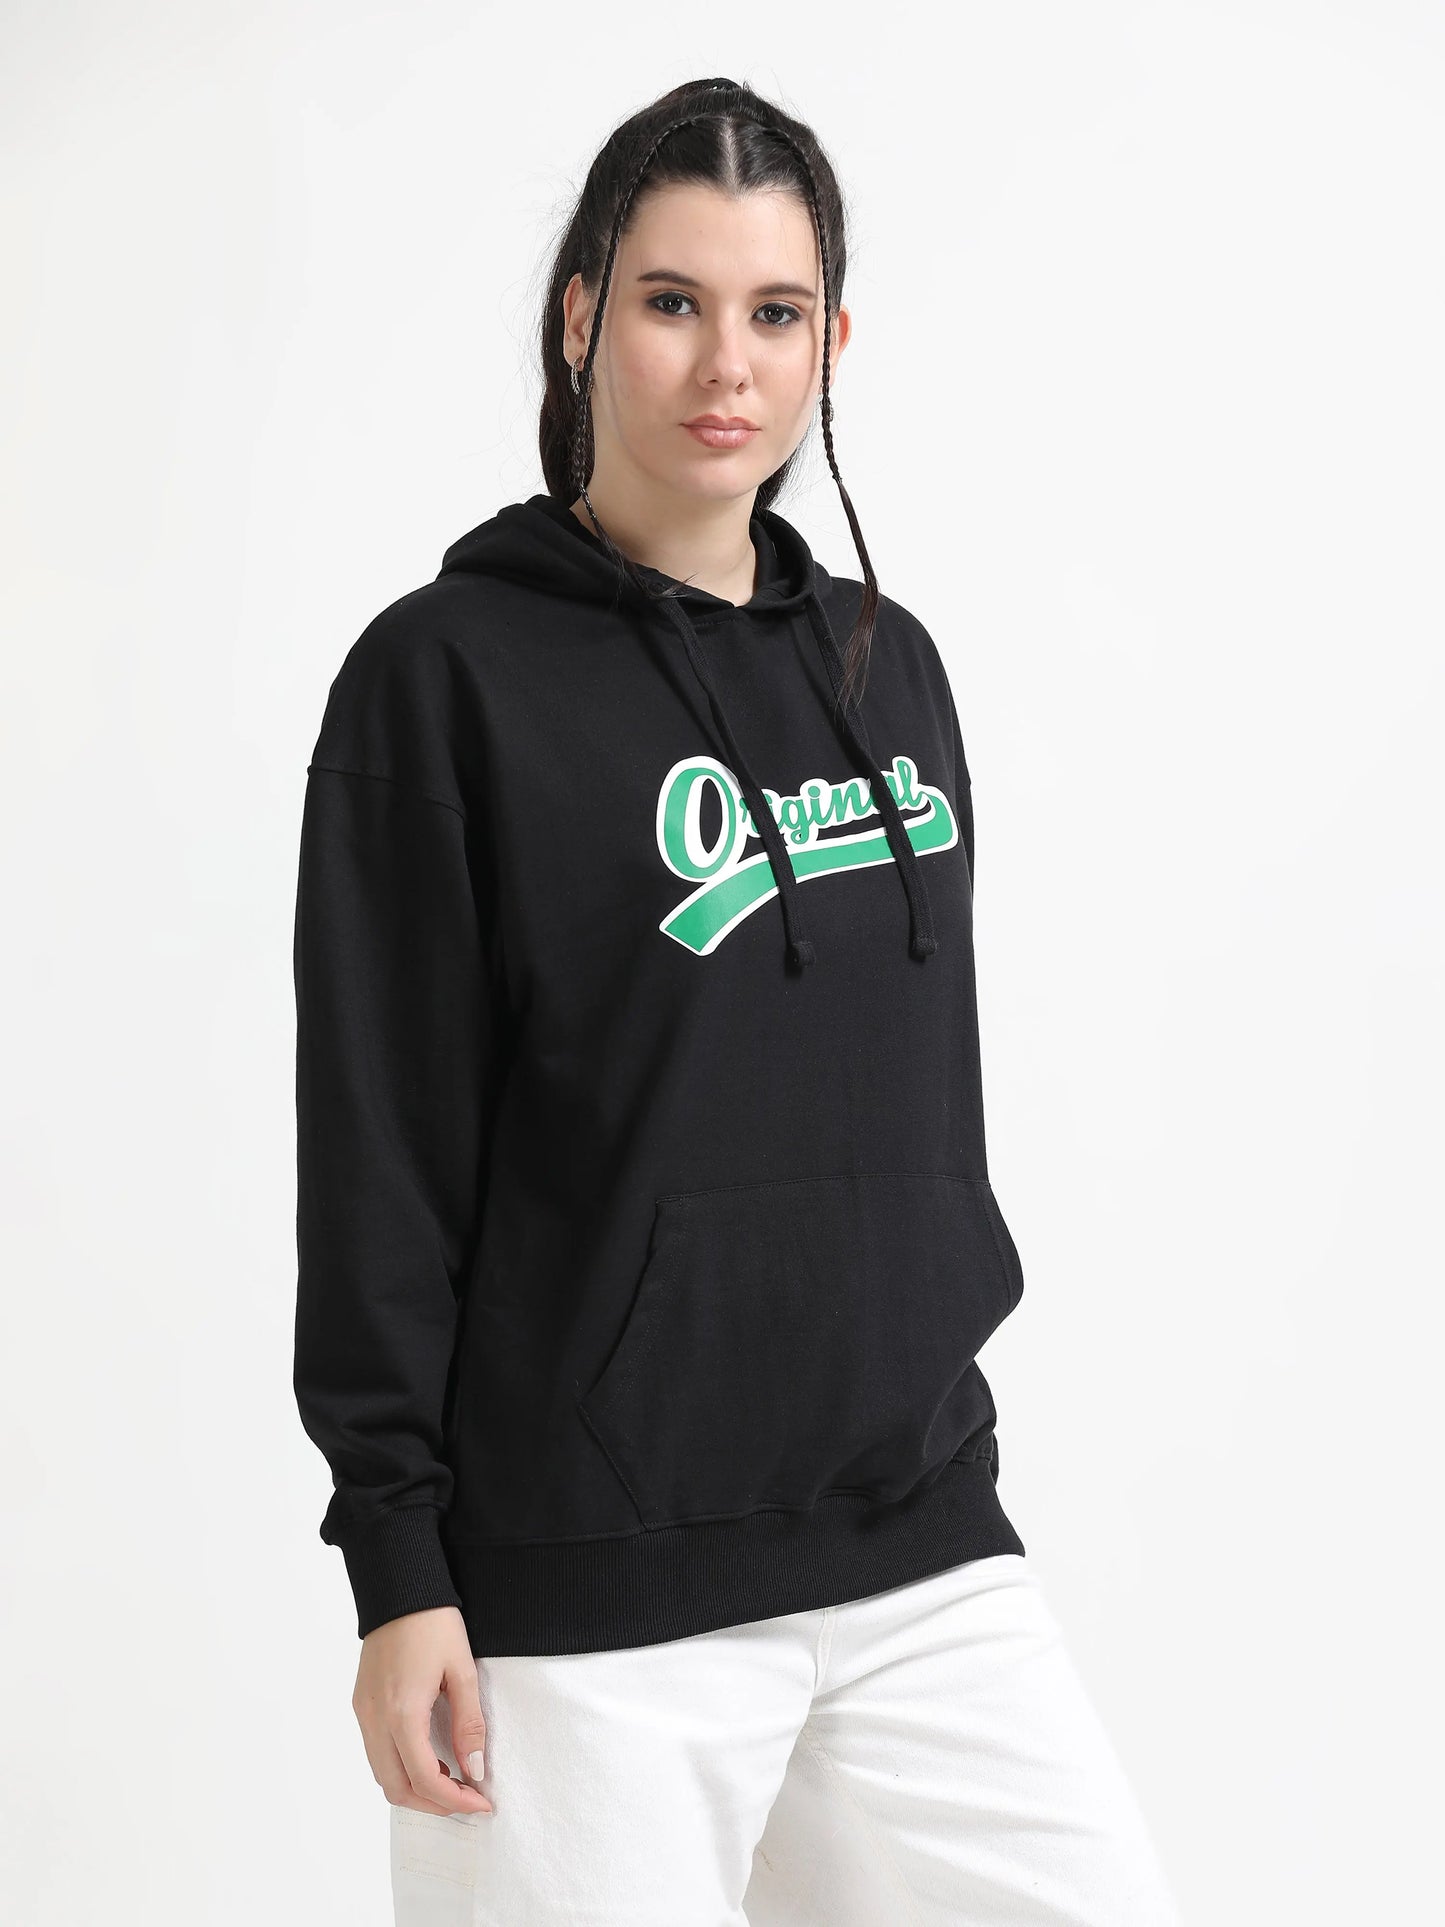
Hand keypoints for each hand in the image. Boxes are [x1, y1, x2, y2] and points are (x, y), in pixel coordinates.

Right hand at [353, 1606, 493, 1814]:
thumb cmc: (434, 1623)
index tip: (481, 1803)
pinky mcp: (361, 1704)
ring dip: (414, 1788)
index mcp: (402, 1713)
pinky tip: (427, 1759)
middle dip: (433, 1804)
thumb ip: (468, 1724)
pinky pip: (376, 1752)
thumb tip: (475, 1770)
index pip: (424, 1780)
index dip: (454, 1801)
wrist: (400, 1588)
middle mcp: (375, 1719)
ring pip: (382, 1775)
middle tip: (467, 1799)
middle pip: (397, 1788)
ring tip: (451, 1781)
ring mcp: (363, 1713)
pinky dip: (400, 1768)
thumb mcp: (463, 1670)